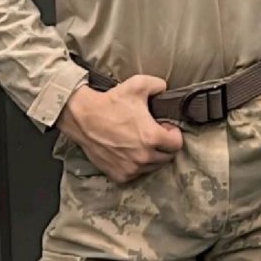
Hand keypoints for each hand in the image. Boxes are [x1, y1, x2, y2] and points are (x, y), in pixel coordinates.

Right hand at [56, 76, 182, 184]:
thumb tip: (165, 90)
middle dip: (165, 146)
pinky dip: (137, 165)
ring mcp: (131, 168)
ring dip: (152, 156)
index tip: (167, 128)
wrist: (82, 117)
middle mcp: (143, 157)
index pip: (177, 144)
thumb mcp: (138, 84)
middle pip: (167, 157)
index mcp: (152, 137)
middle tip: (156, 135)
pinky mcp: (119, 175)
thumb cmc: (110, 102)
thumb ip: (158, 85)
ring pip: (152, 167)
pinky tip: (130, 152)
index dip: (174, 134)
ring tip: (143, 143)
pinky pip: (136, 174)